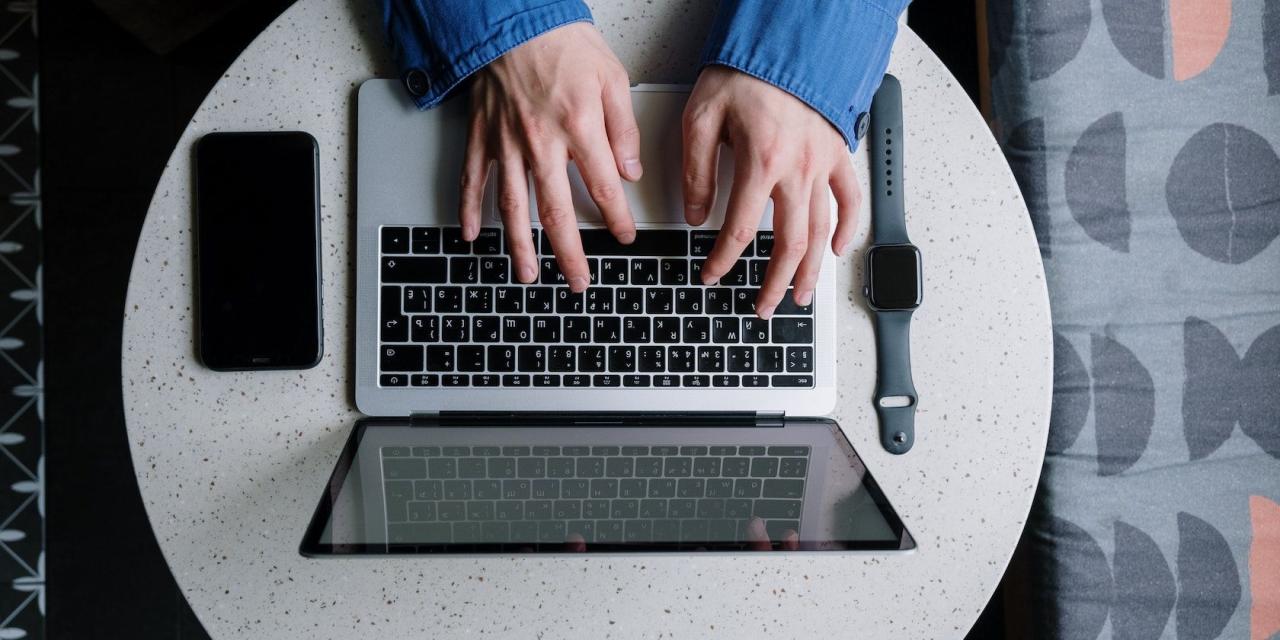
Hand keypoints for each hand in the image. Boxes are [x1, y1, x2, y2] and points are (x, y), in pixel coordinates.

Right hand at [462, 23, 641, 291]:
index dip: (617, 218)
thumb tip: (630, 172)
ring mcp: (506, 143)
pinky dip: (469, 209)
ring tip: (528, 274)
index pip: (604, 188)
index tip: (624, 237)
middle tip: (579, 281)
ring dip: (520, 246)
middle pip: (556, 211)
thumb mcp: (613, 78)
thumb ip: (624, 130)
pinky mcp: (482, 136)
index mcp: (579, 128)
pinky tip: (470, 235)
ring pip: (513, 206)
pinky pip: (473, 179)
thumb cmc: (563, 42)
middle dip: (570, 253)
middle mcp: (541, 143)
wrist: (514, 18)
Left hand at [682, 66, 860, 317]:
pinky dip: (846, 228)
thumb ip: (697, 170)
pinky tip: (836, 250)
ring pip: (821, 231)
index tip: (711, 276)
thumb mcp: (702, 117)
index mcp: (760, 162)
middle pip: (789, 243)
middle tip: (762, 307)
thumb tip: (694, 214)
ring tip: (800, 296)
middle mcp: (797, 169)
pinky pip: (849, 199)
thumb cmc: (745, 72)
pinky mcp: (837, 154)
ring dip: (811, 270)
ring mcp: (822, 164)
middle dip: (774, 283)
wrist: (787, 42)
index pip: (738, 230)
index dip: (723, 261)